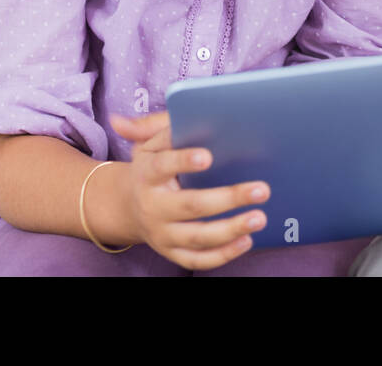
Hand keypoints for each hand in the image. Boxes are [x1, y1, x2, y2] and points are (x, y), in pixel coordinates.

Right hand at [110, 111, 270, 270]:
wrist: (129, 206)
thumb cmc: (152, 165)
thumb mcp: (147, 142)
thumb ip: (150, 126)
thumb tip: (120, 120)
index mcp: (147, 174)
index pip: (162, 166)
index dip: (183, 161)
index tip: (208, 156)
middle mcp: (153, 207)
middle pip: (191, 205)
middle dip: (228, 198)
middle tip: (261, 189)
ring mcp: (163, 233)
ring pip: (198, 236)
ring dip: (231, 229)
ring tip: (260, 217)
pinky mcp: (173, 252)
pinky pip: (197, 260)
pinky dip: (223, 254)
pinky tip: (246, 240)